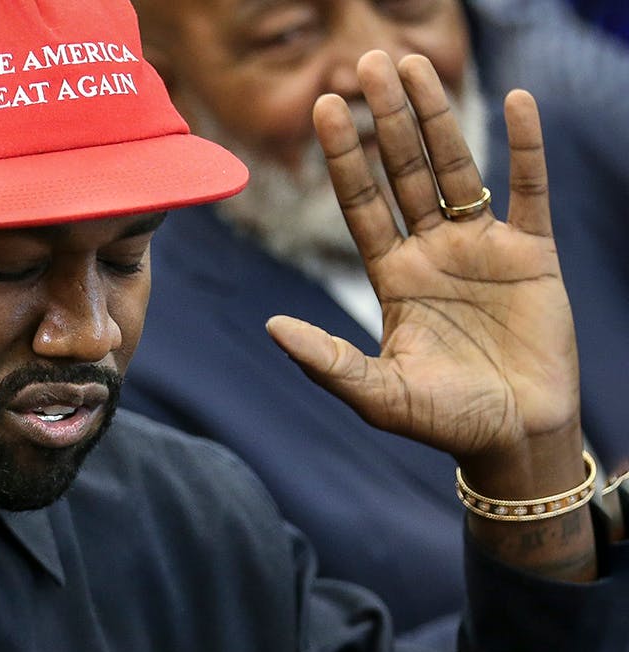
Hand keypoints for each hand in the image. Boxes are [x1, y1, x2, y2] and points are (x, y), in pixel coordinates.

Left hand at [267, 51, 579, 466]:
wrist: (514, 439)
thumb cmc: (443, 420)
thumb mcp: (378, 394)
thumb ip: (327, 361)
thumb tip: (271, 326)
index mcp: (391, 276)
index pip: (361, 203)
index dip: (344, 155)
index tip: (324, 107)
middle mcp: (430, 251)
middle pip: (404, 171)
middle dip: (386, 118)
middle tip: (367, 62)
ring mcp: (481, 248)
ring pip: (457, 168)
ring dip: (438, 117)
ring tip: (417, 63)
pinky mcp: (532, 255)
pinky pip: (529, 190)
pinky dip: (525, 148)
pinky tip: (516, 102)